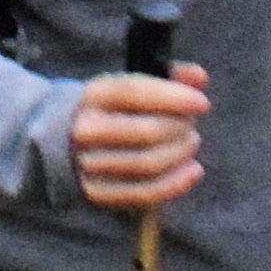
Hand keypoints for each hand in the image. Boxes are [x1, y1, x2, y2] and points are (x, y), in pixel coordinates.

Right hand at [72, 66, 209, 209]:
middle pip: (146, 132)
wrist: (68, 141)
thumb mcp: (132, 87)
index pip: (135, 93)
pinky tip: (192, 171)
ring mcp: (89, 164)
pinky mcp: (97, 192)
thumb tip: (199, 77)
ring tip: (190, 144)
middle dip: (180, 129)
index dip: (173, 98)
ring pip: (147, 165)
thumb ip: (168, 77)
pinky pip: (144, 193)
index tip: (202, 103)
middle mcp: (86, 129)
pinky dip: (175, 183)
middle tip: (192, 127)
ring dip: (179, 154)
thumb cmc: (115, 110)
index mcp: (95, 95)